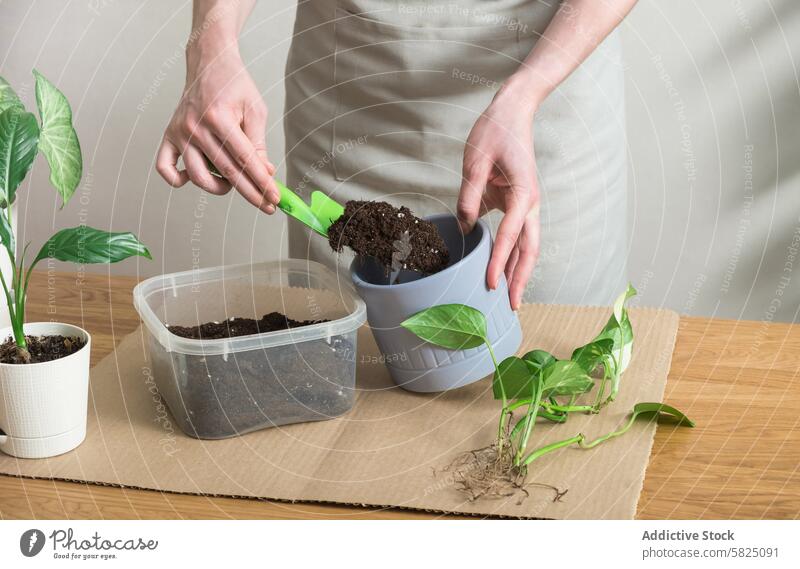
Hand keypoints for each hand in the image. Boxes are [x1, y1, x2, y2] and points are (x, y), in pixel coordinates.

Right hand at [156, 46, 278, 213]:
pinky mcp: (169, 135)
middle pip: (226, 172)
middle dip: (250, 193)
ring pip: (197, 177)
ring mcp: (180, 132)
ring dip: (219, 188)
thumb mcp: (255, 110)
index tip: (274, 199)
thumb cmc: (234, 86)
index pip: (245, 161)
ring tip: (232, 182)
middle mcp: (196, 127)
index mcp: (219, 118)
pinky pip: (165, 167)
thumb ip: (258, 143)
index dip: (262, 183)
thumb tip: (265, 173)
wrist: (208, 64)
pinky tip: (194, 178)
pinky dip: (177, 179)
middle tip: (266, 205)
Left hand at [457, 84, 539, 309]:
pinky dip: (511, 255)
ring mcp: (527, 205)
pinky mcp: (518, 203)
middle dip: (521, 279)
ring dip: (518, 271)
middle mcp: (531, 203)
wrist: (513, 111)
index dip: (499, 263)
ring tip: (509, 297)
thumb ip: (468, 195)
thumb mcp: (475, 161)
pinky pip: (517, 235)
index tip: (490, 285)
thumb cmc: (495, 131)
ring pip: (527, 246)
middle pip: (530, 250)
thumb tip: (464, 227)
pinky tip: (500, 270)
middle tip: (513, 306)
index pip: (511, 236)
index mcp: (524, 193)